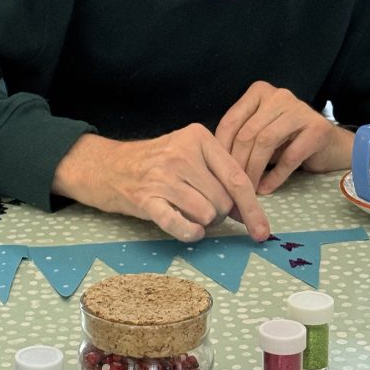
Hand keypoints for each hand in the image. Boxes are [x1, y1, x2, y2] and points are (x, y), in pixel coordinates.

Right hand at [51, 125, 270, 243]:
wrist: (107, 165)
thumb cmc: (155, 161)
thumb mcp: (188, 153)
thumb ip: (218, 174)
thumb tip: (247, 210)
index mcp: (198, 137)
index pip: (237, 177)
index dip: (253, 209)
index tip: (263, 231)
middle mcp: (181, 154)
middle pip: (223, 200)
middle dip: (220, 214)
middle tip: (203, 208)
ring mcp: (162, 176)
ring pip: (207, 214)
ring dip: (203, 222)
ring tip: (187, 211)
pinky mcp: (146, 199)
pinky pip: (180, 225)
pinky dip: (190, 232)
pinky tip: (189, 230)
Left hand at [215, 81, 354, 193]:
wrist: (331, 145)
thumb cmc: (288, 140)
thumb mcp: (260, 133)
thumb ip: (240, 139)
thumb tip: (212, 163)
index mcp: (259, 92)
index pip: (231, 120)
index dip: (221, 148)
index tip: (215, 170)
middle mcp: (279, 96)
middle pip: (248, 132)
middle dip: (237, 163)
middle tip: (232, 186)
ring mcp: (300, 110)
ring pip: (266, 142)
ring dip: (254, 170)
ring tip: (248, 190)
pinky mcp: (317, 128)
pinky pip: (290, 156)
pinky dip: (275, 176)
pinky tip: (267, 188)